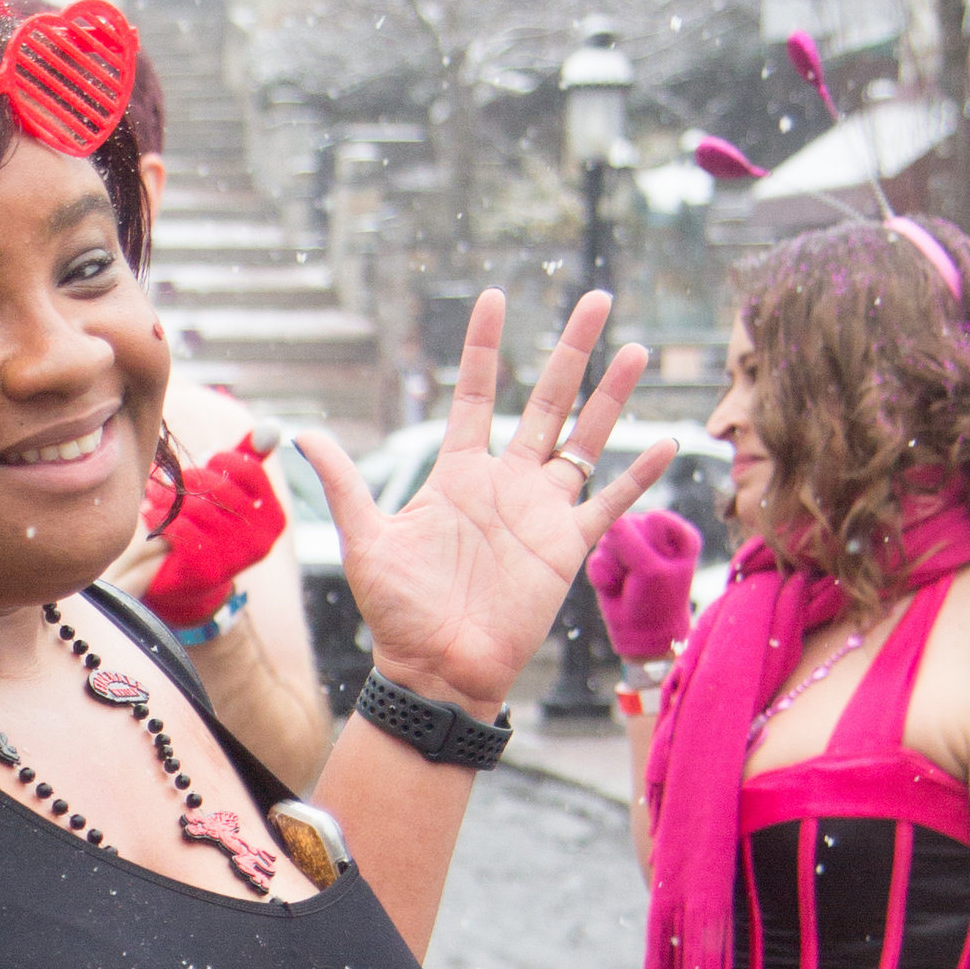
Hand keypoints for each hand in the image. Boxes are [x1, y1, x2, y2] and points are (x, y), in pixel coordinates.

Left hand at [141, 437, 286, 628]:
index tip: (207, 460)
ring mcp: (236, 559)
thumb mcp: (234, 495)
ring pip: (198, 509)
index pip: (252, 472)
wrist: (191, 585)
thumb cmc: (212, 528)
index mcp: (273, 518)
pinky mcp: (208, 571)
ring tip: (154, 495)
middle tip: (167, 478)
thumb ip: (249, 460)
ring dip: (170, 498)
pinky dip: (163, 519)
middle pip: (222, 489)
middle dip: (190, 478)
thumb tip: (269, 427)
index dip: (225, 460)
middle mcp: (261, 540)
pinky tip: (151, 515)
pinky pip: (183, 532)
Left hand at [294, 291, 675, 718]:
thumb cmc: (397, 613)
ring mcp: (540, 513)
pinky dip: (638, 477)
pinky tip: (667, 442)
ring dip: (611, 397)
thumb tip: (302, 433)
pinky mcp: (566, 548)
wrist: (436, 671)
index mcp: (458, 474)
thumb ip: (344, 484)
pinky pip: (610, 504)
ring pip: (585, 439)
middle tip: (596, 299)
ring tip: (636, 349)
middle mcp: (505, 484)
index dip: (484, 348)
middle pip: (546, 400)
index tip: (494, 297)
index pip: (476, 394)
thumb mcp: (365, 540)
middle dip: (571, 350)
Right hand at [589, 508, 701, 662]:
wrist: (640, 635)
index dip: (649, 545)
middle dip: (627, 555)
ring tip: (627, 584)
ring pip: (608, 540)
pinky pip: (595, 557)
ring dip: (614, 567)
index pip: (652, 519)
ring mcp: (630, 546)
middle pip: (627, 526)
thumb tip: (604, 520)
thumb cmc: (656, 603)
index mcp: (677, 533)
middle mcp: (654, 535)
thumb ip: (627, 539)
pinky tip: (614, 588)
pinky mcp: (610, 560)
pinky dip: (601, 576)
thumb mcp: (648, 570)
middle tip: (639, 578)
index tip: (657, 567)